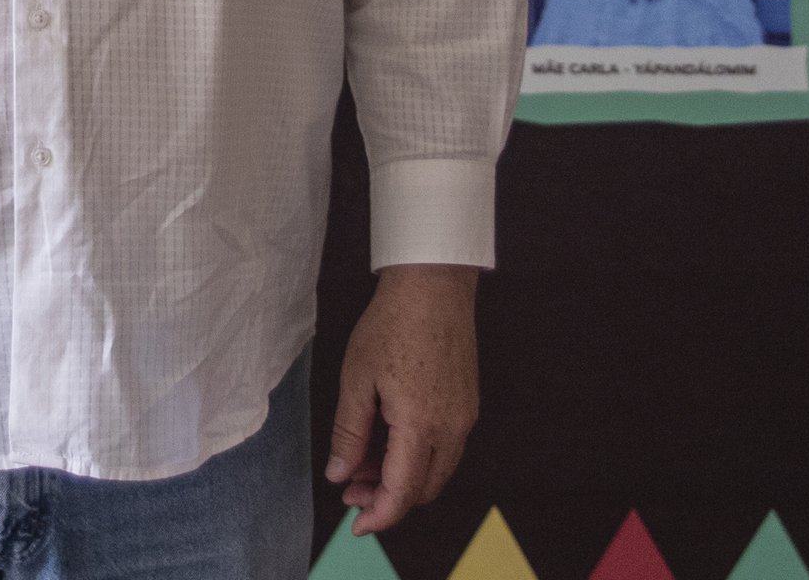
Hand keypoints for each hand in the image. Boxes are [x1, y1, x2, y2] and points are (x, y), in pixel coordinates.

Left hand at [325, 263, 478, 536]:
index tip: (356, 524)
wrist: (433, 285)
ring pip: (436, 471)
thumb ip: (349, 432)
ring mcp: (464, 416)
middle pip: (423, 489)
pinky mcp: (468, 404)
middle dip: (386, 498)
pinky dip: (418, 457)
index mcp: (420, 424)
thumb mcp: (357, 378)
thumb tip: (340, 474)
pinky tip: (389, 441)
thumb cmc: (393, 323)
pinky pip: (445, 448)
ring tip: (363, 462)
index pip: (402, 492)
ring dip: (403, 478)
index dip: (378, 515)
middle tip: (350, 488)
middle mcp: (451, 427)